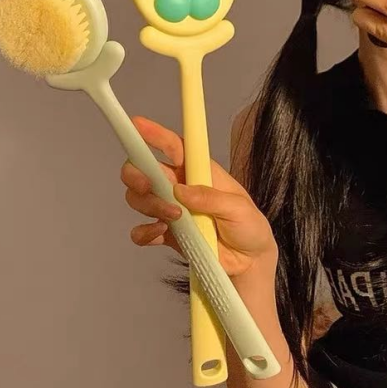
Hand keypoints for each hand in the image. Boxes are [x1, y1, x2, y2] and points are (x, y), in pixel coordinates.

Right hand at [120, 117, 277, 277]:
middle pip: (143, 170)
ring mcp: (169, 210)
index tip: (137, 125)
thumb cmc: (249, 227)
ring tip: (174, 218)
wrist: (248, 262)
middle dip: (137, 174)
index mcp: (198, 171)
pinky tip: (160, 234)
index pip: (173, 146)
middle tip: (147, 186)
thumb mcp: (239, 209)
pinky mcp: (166, 234)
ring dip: (149, 205)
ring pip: (138, 198)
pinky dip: (144, 232)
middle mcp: (179, 186)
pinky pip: (141, 231)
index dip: (154, 134)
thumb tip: (180, 191)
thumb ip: (211, 199)